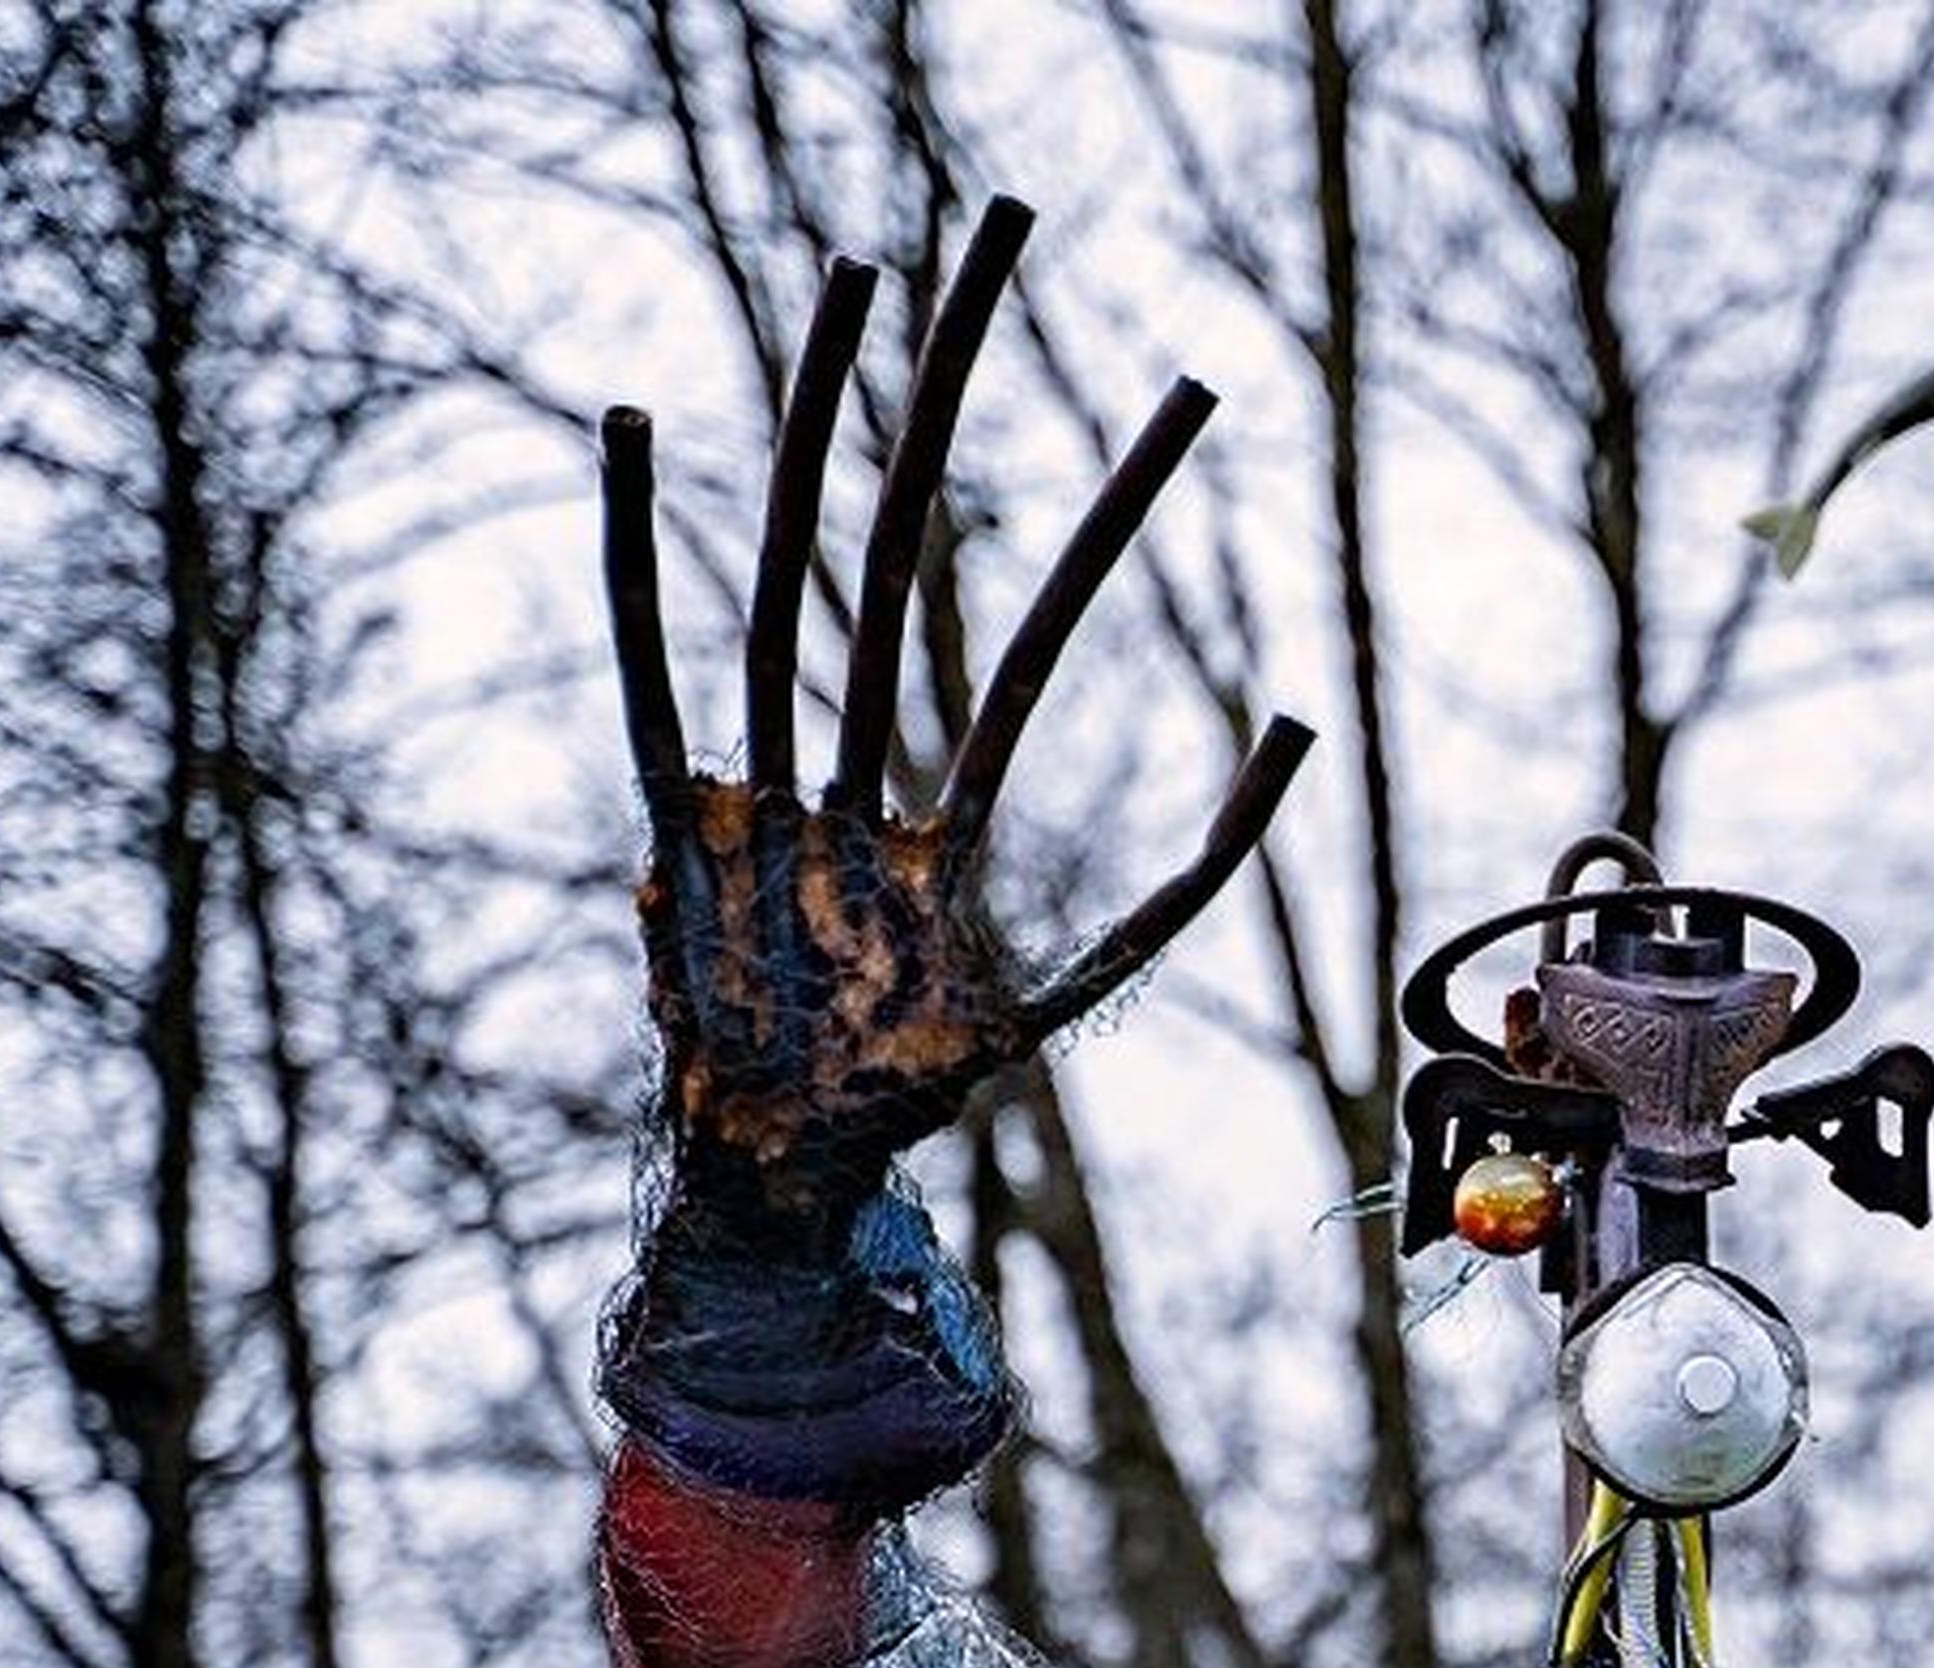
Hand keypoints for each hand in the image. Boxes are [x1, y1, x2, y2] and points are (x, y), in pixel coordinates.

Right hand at [598, 196, 1311, 1229]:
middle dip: (960, 382)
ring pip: (799, 562)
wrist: (784, 1181)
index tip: (1180, 392)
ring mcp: (769, 778)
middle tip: (1002, 221)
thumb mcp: (1068, 991)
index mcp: (942, 804)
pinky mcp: (685, 819)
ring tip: (860, 272)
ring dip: (825, 417)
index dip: (1104, 513)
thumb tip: (1289, 731)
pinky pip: (662, 669)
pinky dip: (644, 555)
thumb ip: (1177, 884)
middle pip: (912, 532)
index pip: (1036, 622)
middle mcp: (858, 763)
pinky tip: (643, 428)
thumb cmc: (910, 1097)